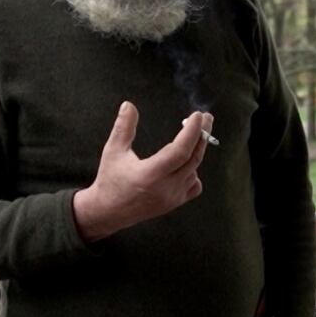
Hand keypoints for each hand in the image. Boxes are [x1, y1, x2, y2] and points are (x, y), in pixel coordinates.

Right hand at [73, 101, 213, 241]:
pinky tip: (188, 160)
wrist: (108, 212)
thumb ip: (123, 128)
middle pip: (193, 158)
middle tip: (206, 117)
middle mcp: (165, 188)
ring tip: (197, 132)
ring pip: (194, 170)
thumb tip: (129, 105)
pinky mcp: (174, 203)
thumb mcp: (113, 151)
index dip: (191, 132)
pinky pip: (194, 185)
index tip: (197, 115)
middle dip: (202, 135)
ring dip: (197, 150)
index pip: (179, 151)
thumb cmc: (110, 179)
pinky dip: (194, 170)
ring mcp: (172, 197)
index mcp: (150, 174)